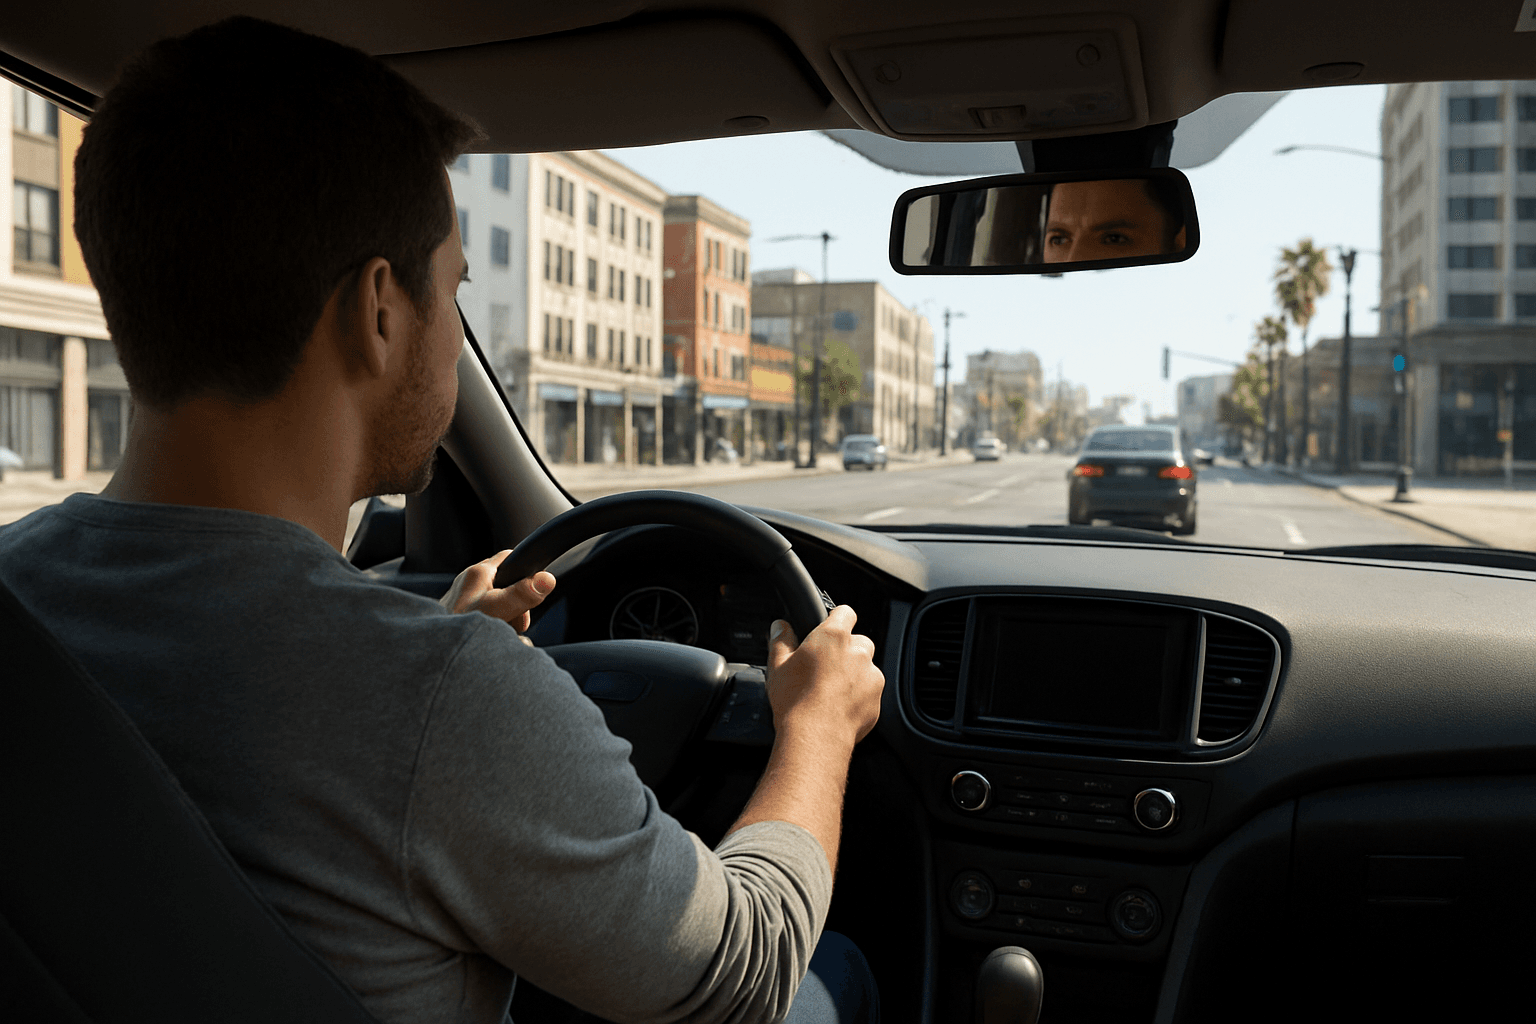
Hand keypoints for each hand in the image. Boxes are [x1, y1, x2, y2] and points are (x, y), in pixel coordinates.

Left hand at [439, 550, 554, 633]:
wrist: (431, 657)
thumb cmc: (456, 630)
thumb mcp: (497, 610)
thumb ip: (522, 594)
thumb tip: (547, 579)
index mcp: (477, 573)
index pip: (510, 558)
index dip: (526, 572)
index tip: (533, 591)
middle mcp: (468, 583)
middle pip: (507, 585)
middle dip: (517, 606)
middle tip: (515, 622)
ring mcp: (463, 601)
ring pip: (498, 605)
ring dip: (506, 622)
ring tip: (500, 634)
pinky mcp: (459, 619)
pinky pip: (487, 621)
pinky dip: (493, 632)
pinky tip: (490, 643)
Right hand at [765, 605, 883, 744]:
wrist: (815, 736)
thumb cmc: (795, 701)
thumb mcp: (778, 666)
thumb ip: (781, 641)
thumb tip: (780, 627)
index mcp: (833, 637)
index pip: (845, 612)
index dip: (837, 619)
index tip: (829, 628)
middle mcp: (857, 652)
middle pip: (858, 641)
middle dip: (846, 650)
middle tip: (825, 667)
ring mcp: (871, 676)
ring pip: (866, 667)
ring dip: (854, 674)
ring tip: (831, 692)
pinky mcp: (877, 699)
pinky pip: (870, 691)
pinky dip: (859, 696)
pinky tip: (840, 707)